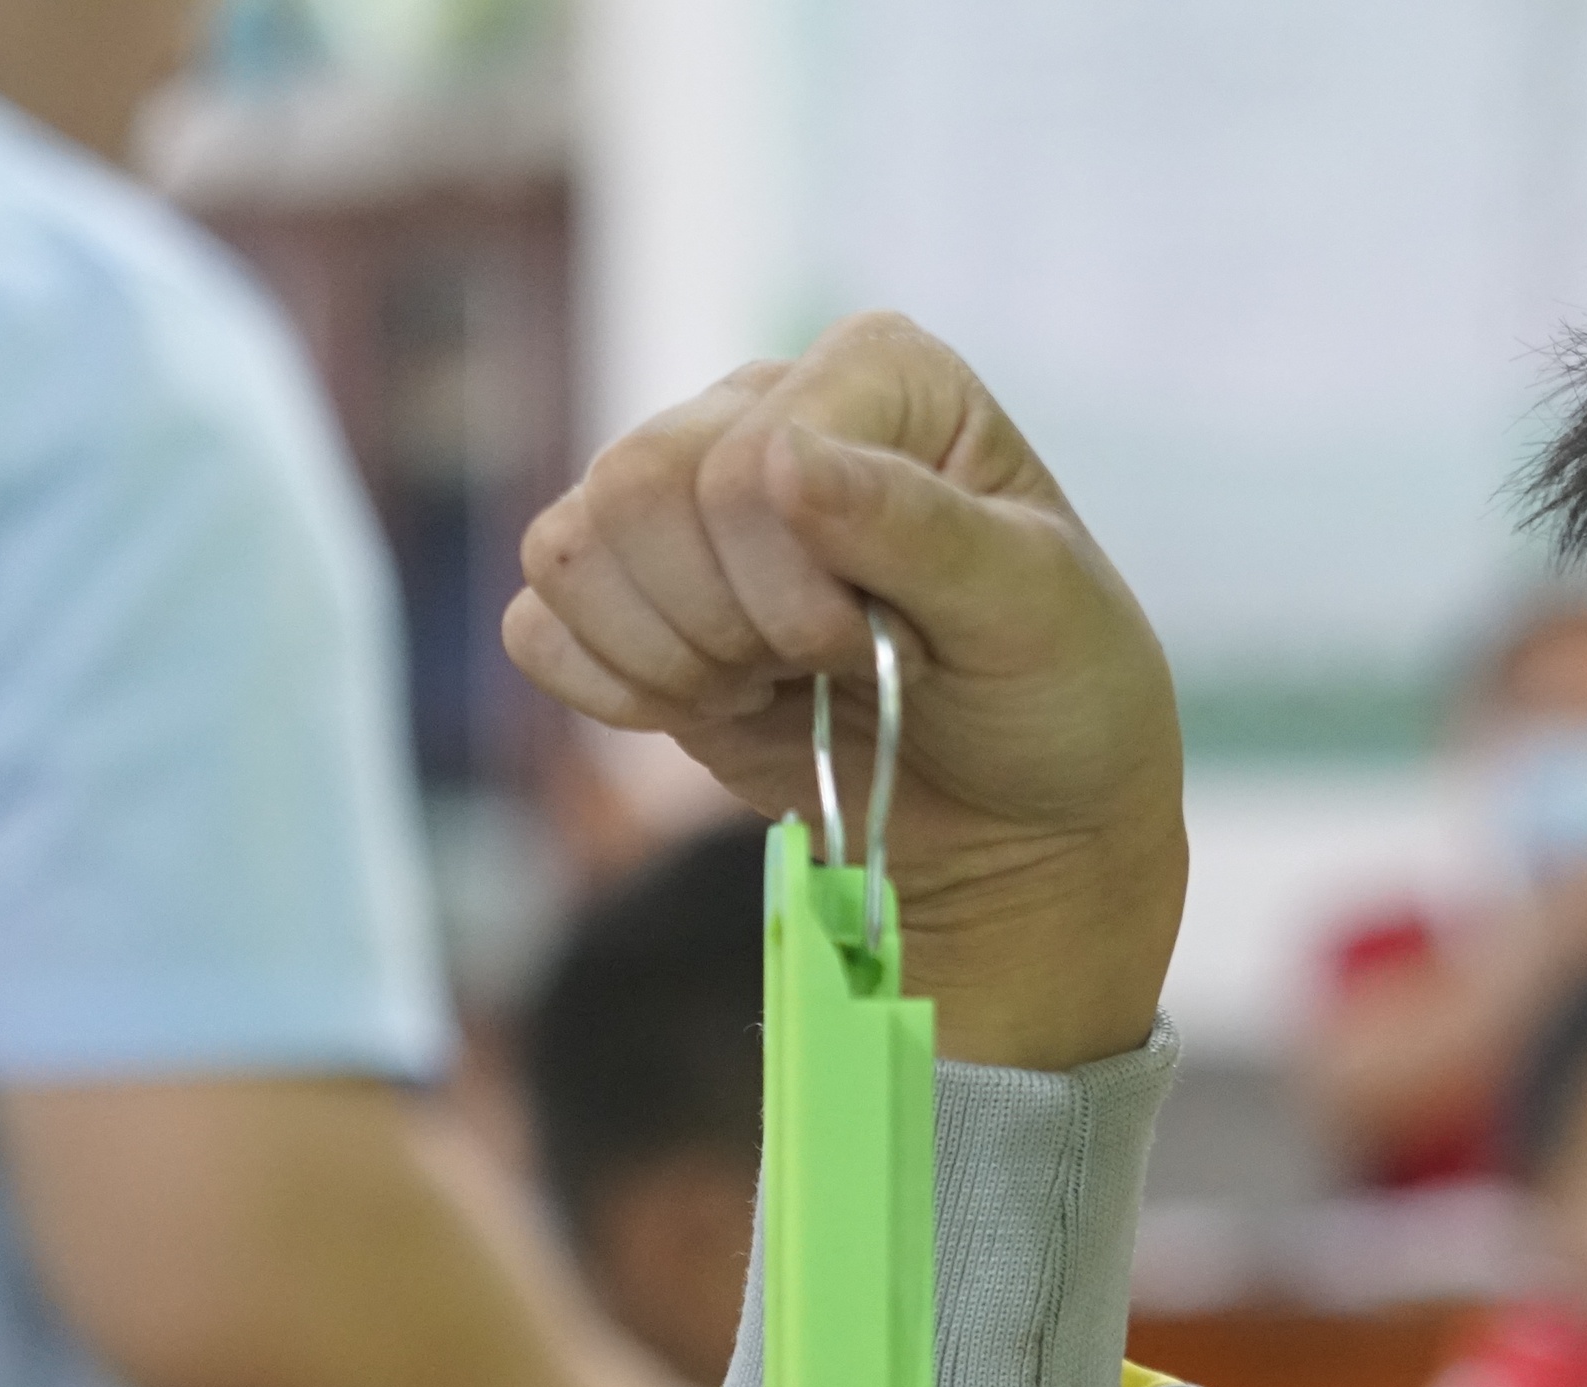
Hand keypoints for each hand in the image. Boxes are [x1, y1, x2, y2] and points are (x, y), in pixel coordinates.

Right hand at [502, 313, 1183, 1071]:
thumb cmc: (1048, 691)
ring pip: (569, 550)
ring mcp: (687, 502)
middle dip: (721, 621)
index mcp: (872, 372)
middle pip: (632, 488)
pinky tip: (710, 706)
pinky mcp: (633, 600)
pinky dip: (610, 688)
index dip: (789, 588)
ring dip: (666, 657)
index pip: (739, 460)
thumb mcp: (1028, 607)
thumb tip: (779, 459)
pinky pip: (538, 624)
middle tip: (816, 668)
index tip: (876, 648)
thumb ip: (913, 528)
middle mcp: (762, 410)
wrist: (1012, 814)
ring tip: (766, 685)